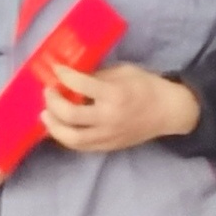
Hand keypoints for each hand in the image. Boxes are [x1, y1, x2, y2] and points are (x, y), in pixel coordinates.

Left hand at [36, 60, 202, 154]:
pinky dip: (66, 137)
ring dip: (53, 126)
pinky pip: (81, 146)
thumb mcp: (125, 72)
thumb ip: (99, 76)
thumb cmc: (147, 87)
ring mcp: (108, 135)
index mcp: (115, 95)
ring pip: (71, 138)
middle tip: (48, 92)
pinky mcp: (108, 146)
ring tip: (46, 114)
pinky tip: (60, 127)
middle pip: (70, 115)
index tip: (56, 69)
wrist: (169, 112)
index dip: (64, 76)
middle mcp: (109, 117)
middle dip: (53, 102)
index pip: (81, 85)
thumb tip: (74, 78)